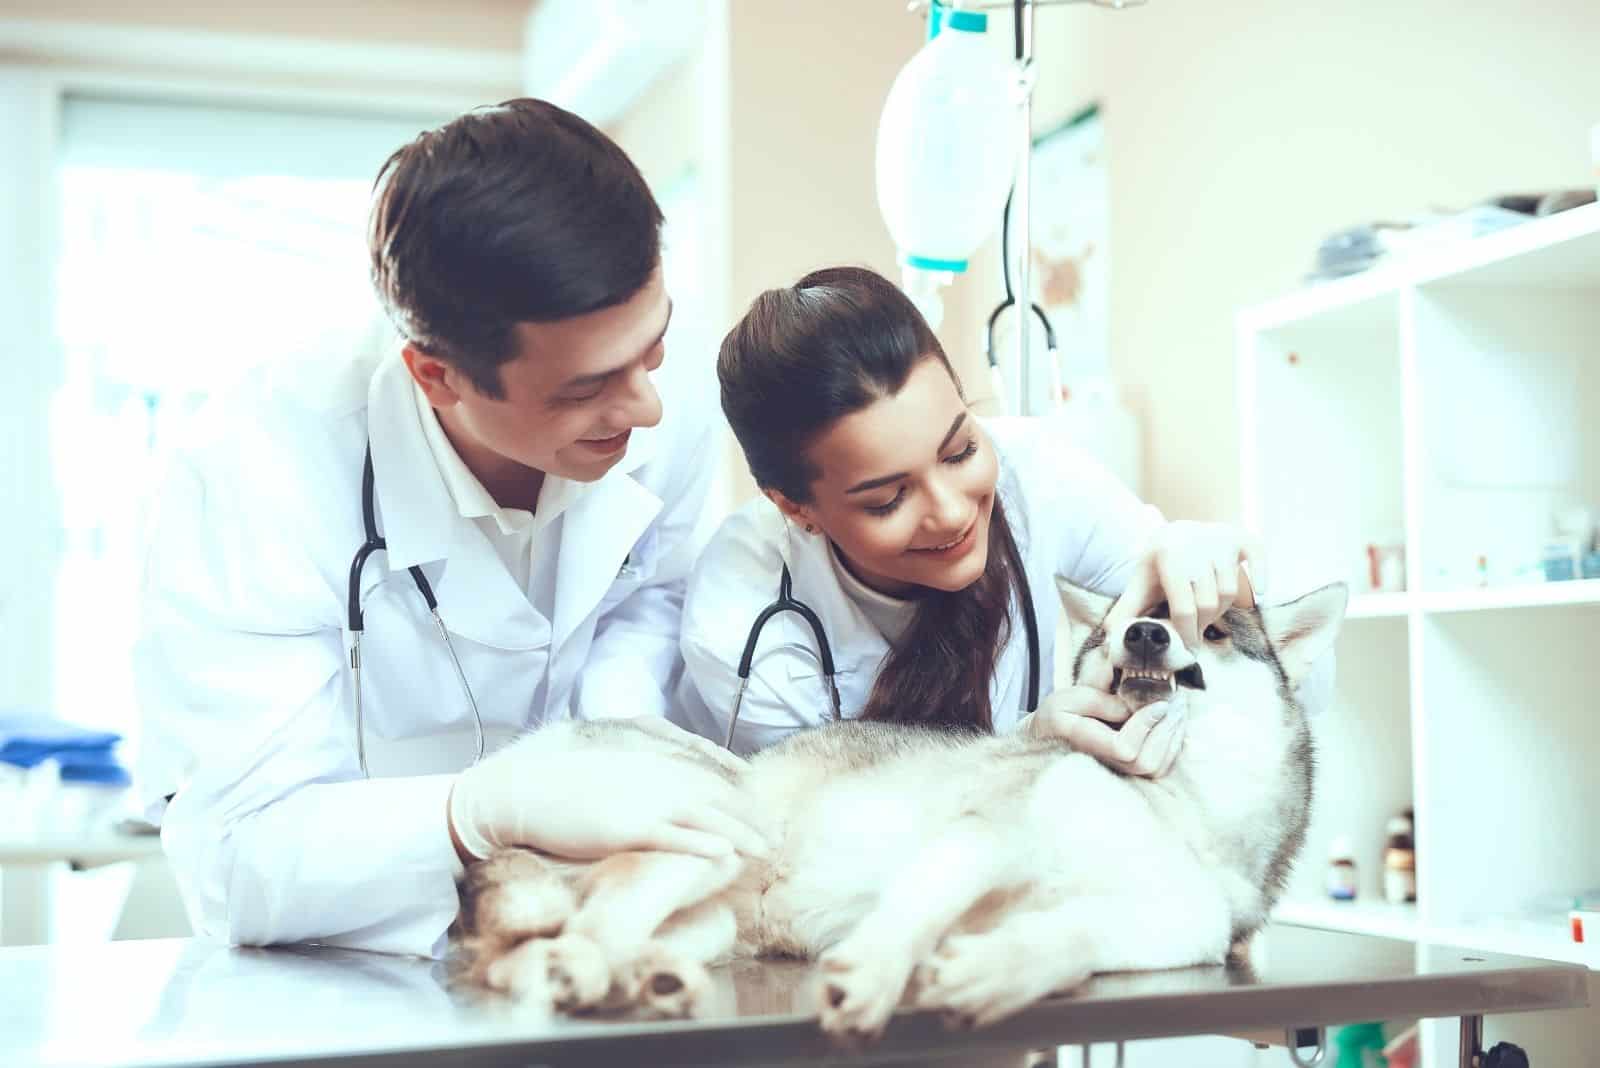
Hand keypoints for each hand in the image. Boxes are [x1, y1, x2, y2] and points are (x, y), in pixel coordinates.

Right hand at [448, 724, 768, 863]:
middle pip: (716, 798)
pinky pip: (671, 837)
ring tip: (765, 851)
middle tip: (777, 838)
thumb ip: (642, 785)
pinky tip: (723, 855)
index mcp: (653, 767)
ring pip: (704, 818)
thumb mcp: (613, 780)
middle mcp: (654, 780)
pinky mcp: (626, 827)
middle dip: (750, 818)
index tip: (762, 813)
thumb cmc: (563, 792)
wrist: (526, 793)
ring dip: (739, 834)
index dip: (739, 798)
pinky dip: (700, 845)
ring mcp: (642, 803)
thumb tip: (663, 803)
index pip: (709, 780)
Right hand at [1026, 685, 1186, 777]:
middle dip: (1166, 729)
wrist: (1051, 738)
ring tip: (1178, 709)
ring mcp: (1117, 773)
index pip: (1124, 749)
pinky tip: (1172, 724)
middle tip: (1176, 702)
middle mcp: (1102, 764)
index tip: (1159, 703)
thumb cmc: (1059, 716)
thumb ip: (1098, 699)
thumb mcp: (1070, 698)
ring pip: (1157, 767)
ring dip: (1173, 735)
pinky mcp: (1129, 774)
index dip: (1145, 726)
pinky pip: (1160, 768)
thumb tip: (1131, 706)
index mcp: (1083, 742)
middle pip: (1146, 763)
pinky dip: (1172, 745)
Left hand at [1106, 521, 1264, 649]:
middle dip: (1202, 624)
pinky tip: (1258, 595)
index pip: (1183, 607)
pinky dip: (1260, 577)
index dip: (1186, 633)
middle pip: (1208, 603)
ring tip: (1207, 613)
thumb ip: (1127, 609)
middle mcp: (1196, 544)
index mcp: (1168, 555)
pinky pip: (1257, 559)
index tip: (1189, 649)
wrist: (1174, 532)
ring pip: (1229, 591)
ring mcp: (1221, 539)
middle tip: (1195, 632)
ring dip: (1221, 609)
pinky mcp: (1241, 537)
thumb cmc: (1158, 565)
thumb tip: (1112, 637)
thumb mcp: (1140, 583)